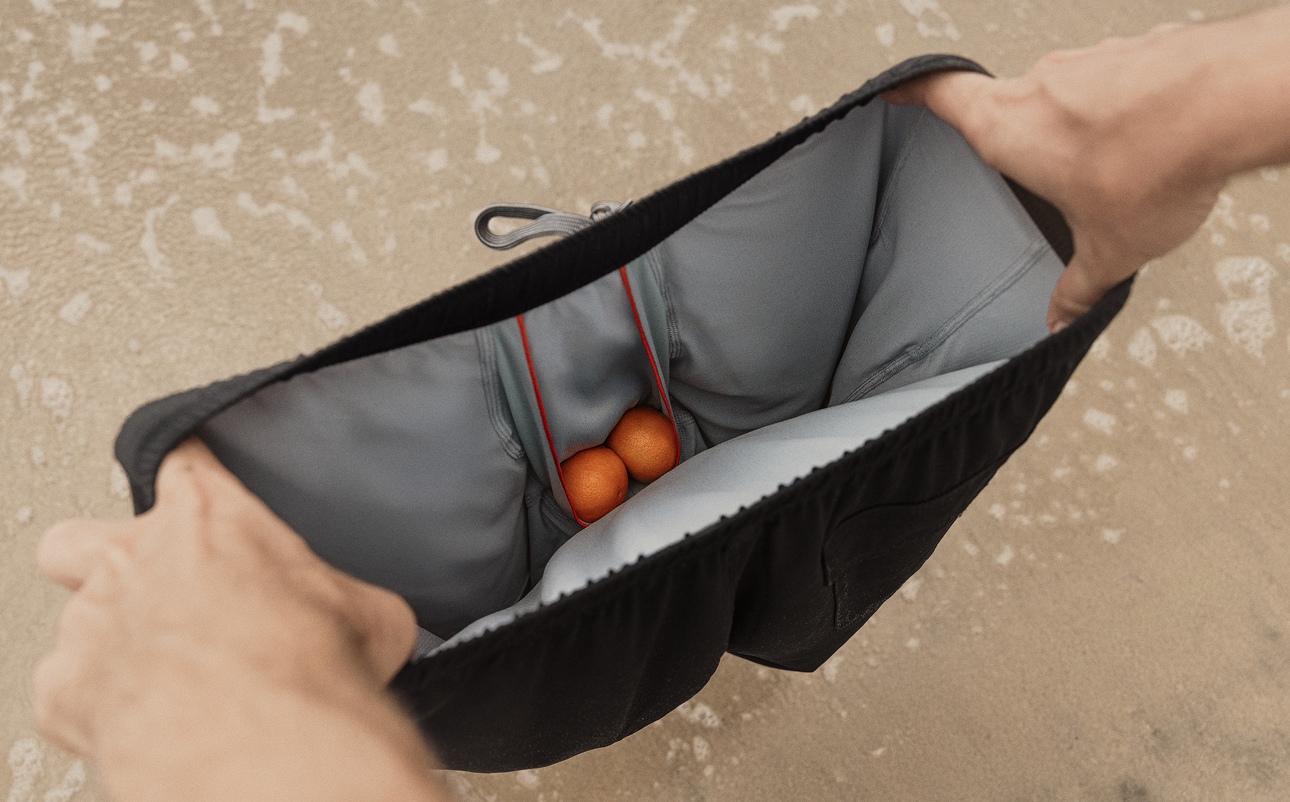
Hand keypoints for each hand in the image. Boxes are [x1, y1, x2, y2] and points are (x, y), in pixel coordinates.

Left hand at [33, 439, 439, 801]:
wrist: (265, 743)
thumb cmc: (309, 667)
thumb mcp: (370, 613)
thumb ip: (348, 599)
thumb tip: (372, 620)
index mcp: (210, 519)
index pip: (185, 462)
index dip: (192, 476)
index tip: (199, 486)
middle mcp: (134, 559)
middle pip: (79, 537)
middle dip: (102, 563)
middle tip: (151, 592)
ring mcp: (91, 624)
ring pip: (72, 619)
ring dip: (110, 642)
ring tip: (159, 672)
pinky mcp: (67, 692)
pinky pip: (65, 692)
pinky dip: (97, 706)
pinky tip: (141, 717)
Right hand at [883, 23, 1229, 331]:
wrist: (1232, 102)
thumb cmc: (1157, 162)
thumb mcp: (1109, 249)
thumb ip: (1078, 288)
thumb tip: (1062, 319)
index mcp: (1009, 127)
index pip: (942, 95)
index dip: (914, 92)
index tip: (898, 91)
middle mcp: (1043, 84)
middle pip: (1006, 99)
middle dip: (1014, 132)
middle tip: (1025, 162)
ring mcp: (1091, 61)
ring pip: (1064, 89)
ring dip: (1075, 120)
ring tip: (1101, 160)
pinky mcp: (1138, 51)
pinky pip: (1115, 80)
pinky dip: (1122, 107)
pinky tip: (1146, 138)